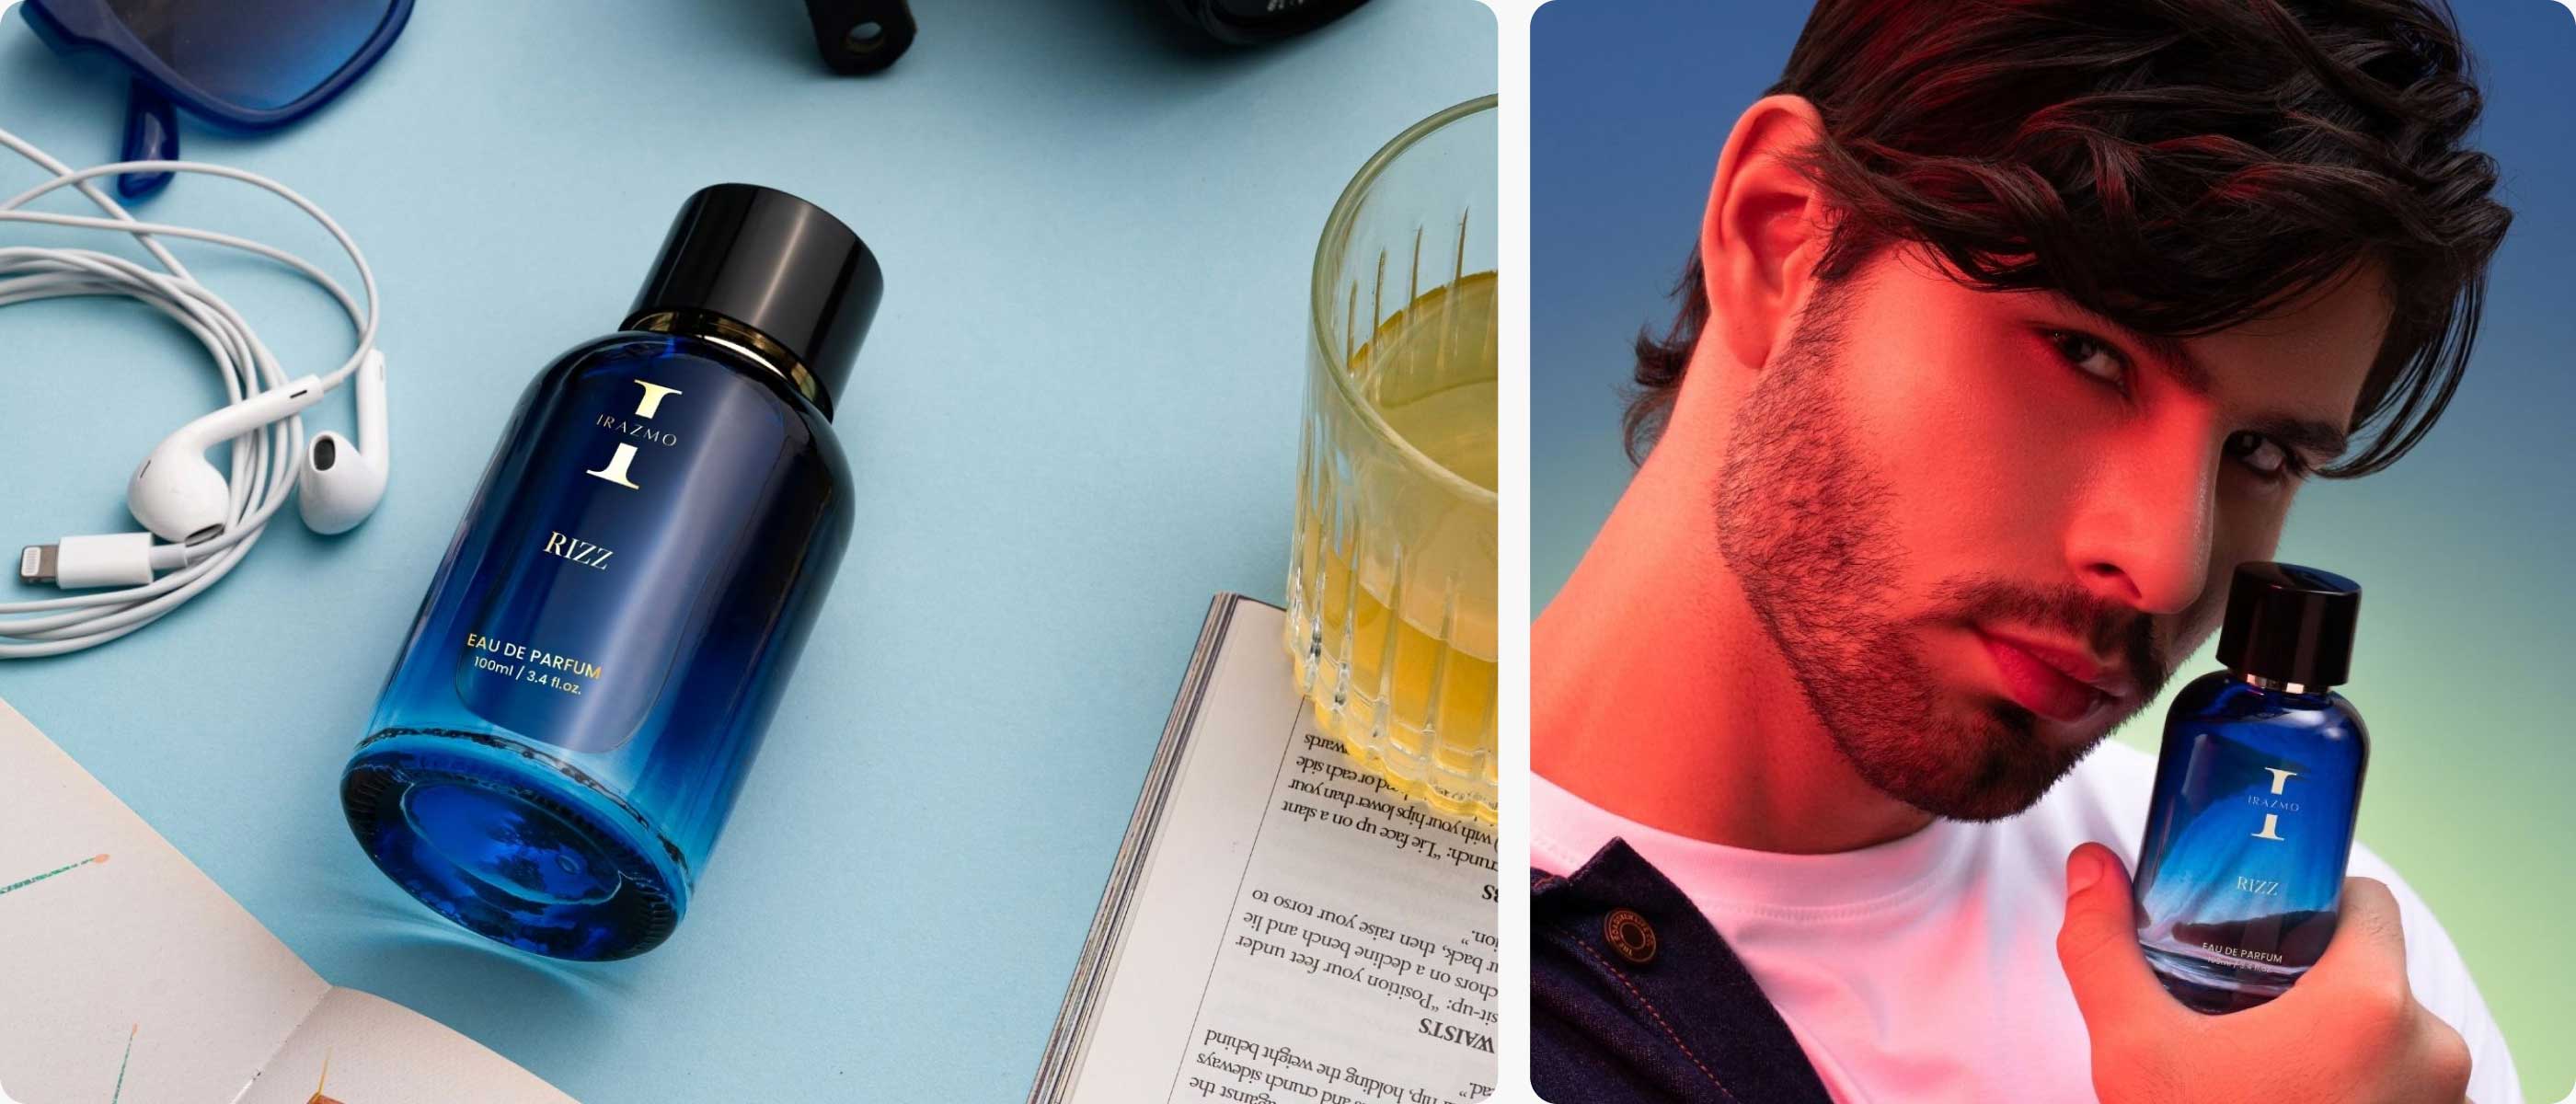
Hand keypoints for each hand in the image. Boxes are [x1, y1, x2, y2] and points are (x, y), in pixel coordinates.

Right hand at [2056, 842, 2473, 1103]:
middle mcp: (2430, 1049)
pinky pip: (2404, 1087)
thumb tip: (2090, 866)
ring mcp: (2443, 1103)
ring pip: (2393, 1034)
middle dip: (2312, 977)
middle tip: (2245, 1001)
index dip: (2310, 898)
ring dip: (2339, 1038)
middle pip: (2375, 969)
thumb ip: (2104, 947)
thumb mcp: (2134, 1049)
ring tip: (2268, 1064)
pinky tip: (2297, 1103)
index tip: (2261, 923)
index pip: (2365, 901)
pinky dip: (2361, 1087)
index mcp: (2369, 1004)